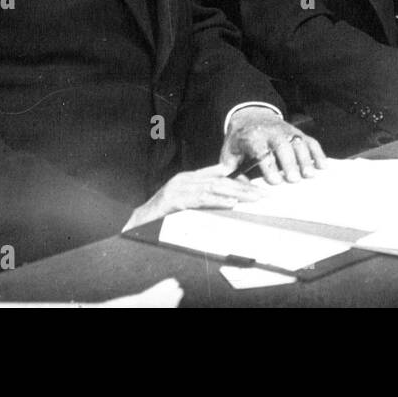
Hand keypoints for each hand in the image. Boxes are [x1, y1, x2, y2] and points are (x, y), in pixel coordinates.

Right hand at [123, 163, 261, 231]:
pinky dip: (217, 201)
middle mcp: (184, 179)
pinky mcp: (174, 201)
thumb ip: (201, 194)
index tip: (255, 188)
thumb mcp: (182, 200)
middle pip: (220, 181)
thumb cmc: (160, 214)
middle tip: (262, 195)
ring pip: (213, 189)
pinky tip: (231, 204)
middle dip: (243, 188)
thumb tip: (226, 196)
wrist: (135, 222)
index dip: (238, 180)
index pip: (218, 175)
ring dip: (236, 194)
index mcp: (188, 177)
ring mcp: (179, 189)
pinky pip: (200, 200)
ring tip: (253, 199)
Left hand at [221, 107, 325, 184]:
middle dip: (289, 162)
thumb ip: (231, 171)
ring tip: (309, 175)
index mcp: (252, 137)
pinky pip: (310, 141)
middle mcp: (271, 132)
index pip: (261, 150)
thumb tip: (238, 189)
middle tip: (294, 179)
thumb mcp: (229, 153)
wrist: (250, 117)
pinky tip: (322, 165)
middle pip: (282, 145)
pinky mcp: (297, 132)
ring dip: (305, 159)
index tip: (275, 181)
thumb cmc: (240, 140)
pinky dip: (318, 152)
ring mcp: (286, 131)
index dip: (268, 166)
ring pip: (298, 143)